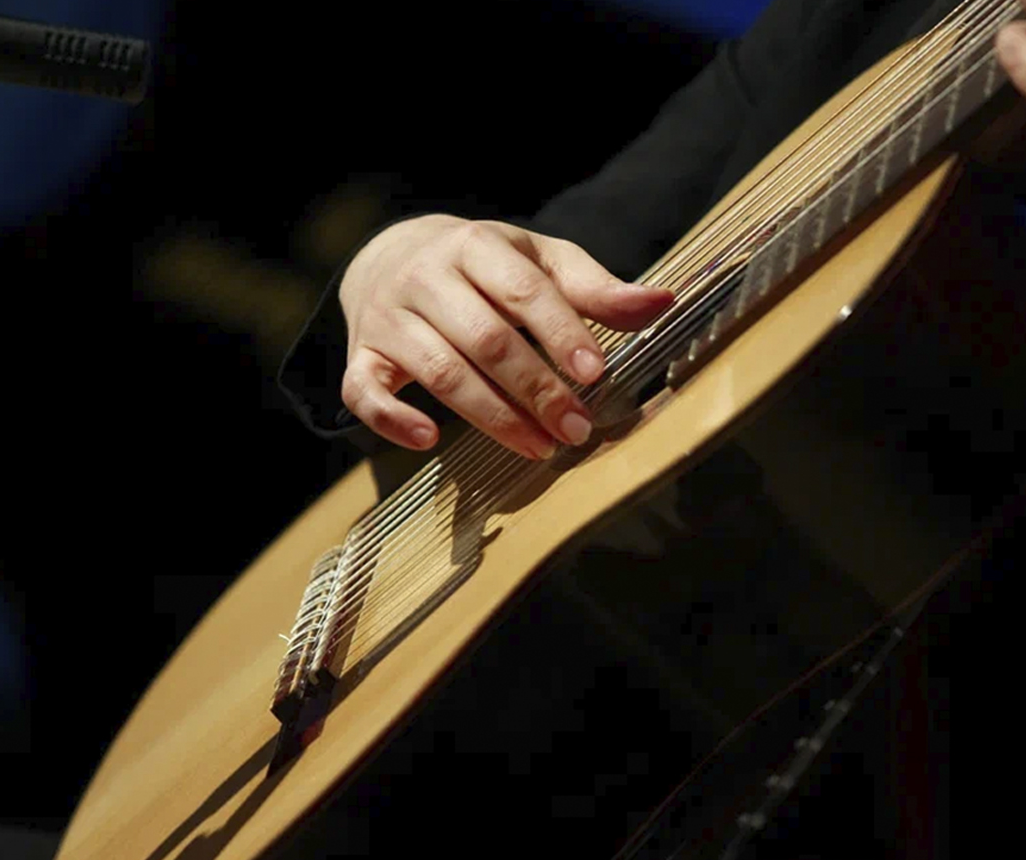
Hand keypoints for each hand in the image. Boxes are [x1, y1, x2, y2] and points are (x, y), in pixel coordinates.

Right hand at [337, 215, 673, 457]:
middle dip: (536, 389)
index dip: (561, 334)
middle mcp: (426, 277)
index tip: (596, 375)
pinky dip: (393, 420)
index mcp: (475, 245)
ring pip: (439, 372)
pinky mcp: (363, 355)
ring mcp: (388, 317)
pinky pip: (366, 392)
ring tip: (539, 447)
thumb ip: (595, 288)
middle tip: (577, 429)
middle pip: (485, 339)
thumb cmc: (484, 267)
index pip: (523, 291)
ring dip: (492, 416)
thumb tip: (663, 302)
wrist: (392, 254)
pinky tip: (430, 440)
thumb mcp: (538, 262)